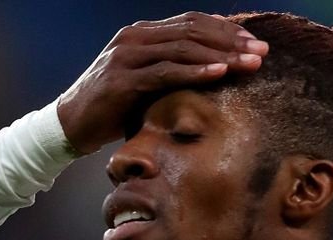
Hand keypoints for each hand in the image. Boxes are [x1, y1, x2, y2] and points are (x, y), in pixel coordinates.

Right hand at [57, 12, 267, 154]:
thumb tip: (212, 72)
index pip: (192, 22)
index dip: (226, 30)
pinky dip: (195, 71)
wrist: (71, 124)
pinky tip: (219, 73)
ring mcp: (128, 56)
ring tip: (249, 63)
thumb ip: (171, 71)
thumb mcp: (146, 83)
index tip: (254, 42)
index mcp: (143, 34)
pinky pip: (167, 72)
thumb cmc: (113, 107)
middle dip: (231, 41)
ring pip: (184, 48)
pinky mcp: (124, 79)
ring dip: (221, 55)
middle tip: (262, 52)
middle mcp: (135, 38)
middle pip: (193, 31)